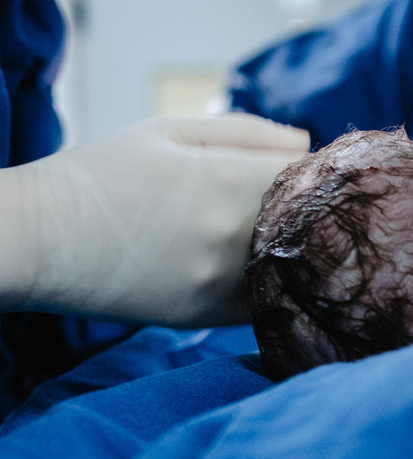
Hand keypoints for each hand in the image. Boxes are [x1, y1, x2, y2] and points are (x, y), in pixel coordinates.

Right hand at [0, 114, 309, 325]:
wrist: (39, 240)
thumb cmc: (102, 173)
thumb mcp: (169, 131)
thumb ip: (247, 132)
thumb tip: (307, 145)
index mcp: (228, 178)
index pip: (314, 175)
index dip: (317, 172)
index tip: (305, 172)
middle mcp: (234, 232)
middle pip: (314, 224)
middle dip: (312, 212)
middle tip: (294, 206)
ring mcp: (224, 280)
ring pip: (294, 267)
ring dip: (294, 252)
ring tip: (268, 237)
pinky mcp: (211, 316)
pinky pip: (267, 300)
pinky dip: (271, 284)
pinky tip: (250, 269)